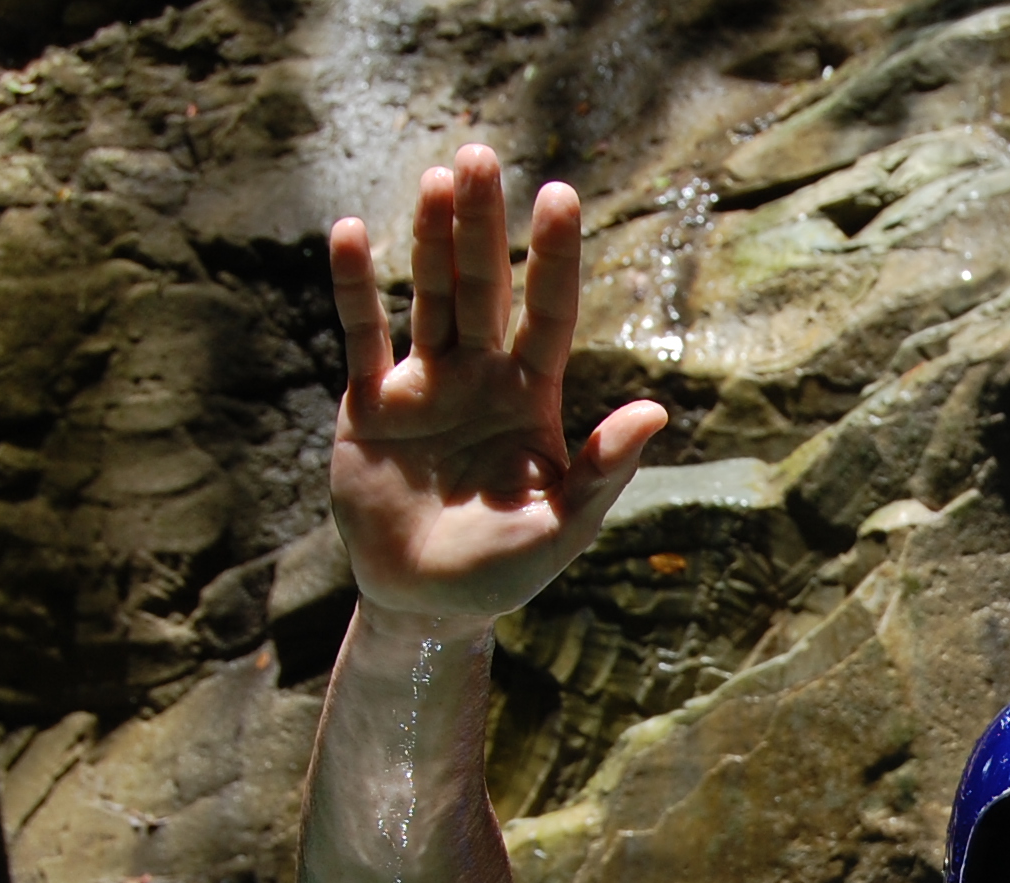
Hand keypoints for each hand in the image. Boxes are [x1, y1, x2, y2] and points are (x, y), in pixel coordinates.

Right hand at [327, 146, 668, 620]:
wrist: (427, 603)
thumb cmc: (505, 571)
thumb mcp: (562, 526)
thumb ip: (603, 468)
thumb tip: (657, 410)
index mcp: (532, 399)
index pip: (548, 313)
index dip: (554, 257)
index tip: (560, 195)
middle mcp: (480, 378)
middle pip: (486, 287)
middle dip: (485, 223)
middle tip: (481, 153)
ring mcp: (425, 385)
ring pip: (430, 295)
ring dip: (432, 238)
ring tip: (437, 176)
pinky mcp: (371, 405)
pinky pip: (362, 335)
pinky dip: (355, 287)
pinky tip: (352, 233)